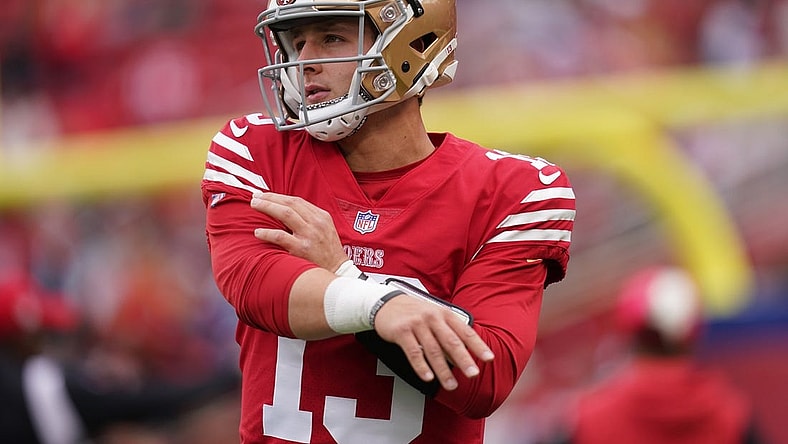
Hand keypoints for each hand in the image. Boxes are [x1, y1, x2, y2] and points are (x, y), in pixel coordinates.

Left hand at [250, 192, 346, 271]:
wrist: (337, 271)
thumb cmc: (328, 252)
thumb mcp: (325, 230)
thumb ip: (309, 220)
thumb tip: (285, 211)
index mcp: (322, 216)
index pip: (297, 201)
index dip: (279, 196)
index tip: (265, 195)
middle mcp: (316, 223)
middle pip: (290, 203)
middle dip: (270, 198)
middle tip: (255, 197)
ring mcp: (309, 235)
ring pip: (285, 214)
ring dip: (267, 207)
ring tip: (254, 205)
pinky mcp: (302, 249)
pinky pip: (280, 236)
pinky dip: (267, 232)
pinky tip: (258, 232)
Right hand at [372, 295, 493, 390]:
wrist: (386, 302)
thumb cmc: (415, 312)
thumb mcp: (434, 317)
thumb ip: (448, 334)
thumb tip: (461, 358)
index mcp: (444, 314)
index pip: (465, 331)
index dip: (478, 345)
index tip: (488, 358)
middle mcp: (432, 317)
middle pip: (451, 341)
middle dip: (464, 359)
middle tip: (473, 374)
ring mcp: (417, 324)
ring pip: (433, 350)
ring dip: (443, 370)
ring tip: (451, 385)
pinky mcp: (402, 331)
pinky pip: (414, 352)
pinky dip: (421, 367)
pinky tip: (428, 378)